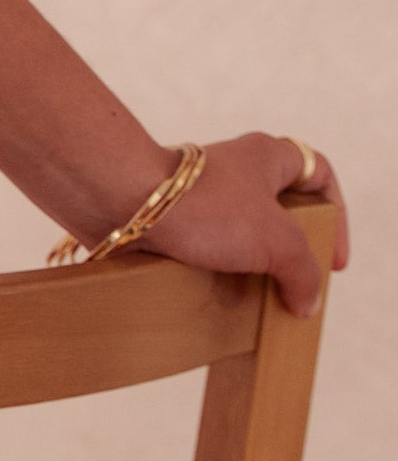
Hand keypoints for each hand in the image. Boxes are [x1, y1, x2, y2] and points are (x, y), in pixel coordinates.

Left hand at [127, 132, 347, 317]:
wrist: (122, 203)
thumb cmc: (204, 208)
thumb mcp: (277, 242)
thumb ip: (303, 271)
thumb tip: (306, 303)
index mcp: (267, 157)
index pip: (319, 174)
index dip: (336, 215)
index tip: (334, 258)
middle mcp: (234, 169)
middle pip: (281, 207)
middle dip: (293, 246)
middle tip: (297, 279)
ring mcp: (201, 194)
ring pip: (240, 230)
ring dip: (253, 264)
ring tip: (261, 297)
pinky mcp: (172, 217)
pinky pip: (205, 245)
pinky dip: (217, 271)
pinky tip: (221, 296)